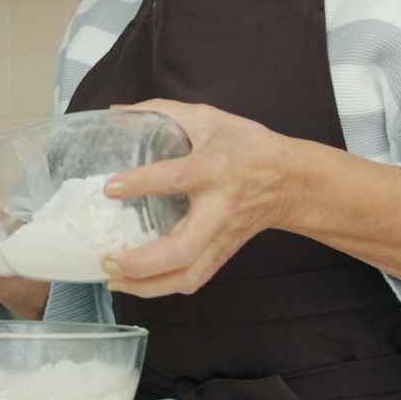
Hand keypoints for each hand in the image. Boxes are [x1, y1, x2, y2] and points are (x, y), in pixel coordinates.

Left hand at [104, 98, 400, 301]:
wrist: (292, 180)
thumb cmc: (248, 147)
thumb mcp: (208, 118)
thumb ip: (160, 111)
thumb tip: (114, 114)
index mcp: (215, 168)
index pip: (178, 178)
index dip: (143, 183)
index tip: (111, 188)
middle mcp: (219, 208)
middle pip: (183, 248)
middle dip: (142, 261)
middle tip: (109, 258)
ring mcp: (222, 237)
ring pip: (187, 276)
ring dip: (147, 285)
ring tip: (115, 278)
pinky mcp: (223, 254)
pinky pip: (193, 280)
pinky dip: (162, 289)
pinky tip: (136, 284)